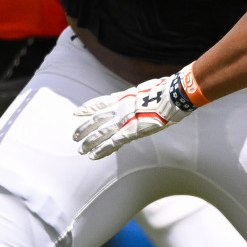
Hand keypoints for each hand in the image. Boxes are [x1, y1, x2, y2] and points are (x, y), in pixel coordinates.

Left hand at [73, 74, 191, 158]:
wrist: (171, 97)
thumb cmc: (167, 92)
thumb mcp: (150, 90)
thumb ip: (143, 96)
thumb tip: (148, 97)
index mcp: (124, 97)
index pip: (101, 103)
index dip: (88, 107)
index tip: (78, 112)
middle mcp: (119, 108)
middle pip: (96, 119)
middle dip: (84, 128)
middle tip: (74, 136)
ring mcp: (123, 121)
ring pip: (100, 133)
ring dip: (89, 142)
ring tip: (80, 149)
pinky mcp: (130, 132)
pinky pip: (112, 143)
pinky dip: (102, 150)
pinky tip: (93, 156)